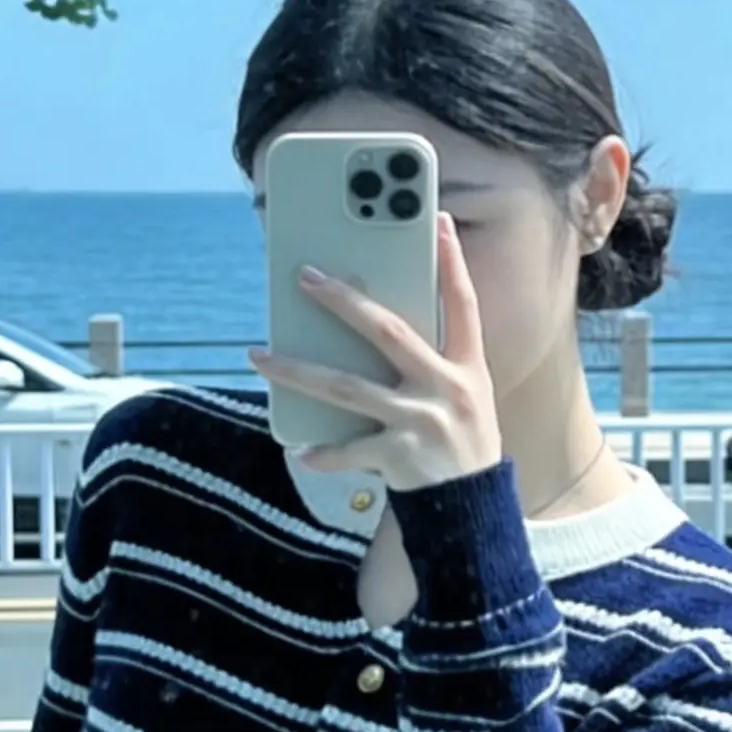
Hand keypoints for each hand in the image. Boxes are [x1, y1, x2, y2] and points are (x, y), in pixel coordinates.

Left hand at [247, 212, 504, 492]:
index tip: (437, 219)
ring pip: (346, 387)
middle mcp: (447, 389)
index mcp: (468, 368)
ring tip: (258, 356)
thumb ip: (431, 360)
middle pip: (388, 331)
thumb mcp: (465, 395)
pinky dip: (323, 452)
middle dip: (344, 301)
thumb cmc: (460, 443)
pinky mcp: (400, 457)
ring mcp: (422, 422)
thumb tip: (370, 320)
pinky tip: (300, 451)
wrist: (473, 512)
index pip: (462, 304)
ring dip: (297, 370)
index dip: (452, 262)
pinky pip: (349, 450)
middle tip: (305, 275)